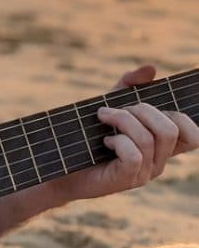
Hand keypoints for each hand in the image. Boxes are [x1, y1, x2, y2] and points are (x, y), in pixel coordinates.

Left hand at [49, 64, 198, 205]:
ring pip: (149, 139)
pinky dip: (118, 141)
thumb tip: (151, 68)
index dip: (183, 117)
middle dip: (143, 110)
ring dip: (123, 120)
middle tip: (116, 109)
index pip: (193, 135)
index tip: (161, 102)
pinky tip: (105, 142)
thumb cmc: (89, 134)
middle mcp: (159, 161)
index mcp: (161, 145)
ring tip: (103, 117)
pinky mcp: (128, 180)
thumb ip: (130, 85)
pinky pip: (134, 155)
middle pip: (171, 130)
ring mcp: (145, 173)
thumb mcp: (111, 103)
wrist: (62, 165)